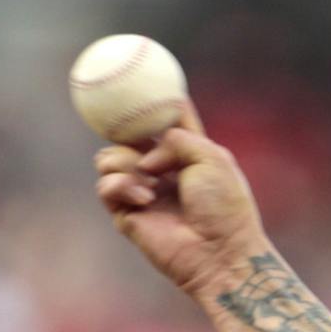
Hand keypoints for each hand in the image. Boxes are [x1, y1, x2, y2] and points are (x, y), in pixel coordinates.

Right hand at [93, 103, 270, 300]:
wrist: (220, 252)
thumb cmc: (225, 207)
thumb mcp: (211, 157)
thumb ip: (176, 137)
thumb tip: (146, 154)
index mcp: (188, 154)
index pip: (165, 121)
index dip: (154, 102)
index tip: (143, 79)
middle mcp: (162, 171)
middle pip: (125, 136)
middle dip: (121, 129)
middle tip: (127, 130)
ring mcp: (143, 192)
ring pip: (107, 158)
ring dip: (122, 162)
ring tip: (149, 180)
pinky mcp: (127, 215)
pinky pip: (105, 185)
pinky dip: (120, 185)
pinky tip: (144, 198)